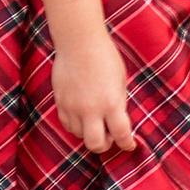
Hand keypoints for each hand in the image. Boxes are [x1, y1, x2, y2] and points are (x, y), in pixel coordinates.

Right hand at [51, 31, 136, 153]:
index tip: (129, 145)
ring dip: (89, 133)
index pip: (121, 134)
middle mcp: (91, 110)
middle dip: (105, 146)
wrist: (79, 43)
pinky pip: (67, 124)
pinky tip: (83, 116)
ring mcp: (72, 108)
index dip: (127, 144)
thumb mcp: (121, 81)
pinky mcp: (59, 103)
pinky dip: (76, 125)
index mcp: (111, 103)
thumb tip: (117, 121)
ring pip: (79, 135)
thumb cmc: (105, 57)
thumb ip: (118, 103)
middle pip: (96, 145)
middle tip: (110, 137)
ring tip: (96, 122)